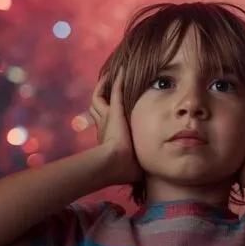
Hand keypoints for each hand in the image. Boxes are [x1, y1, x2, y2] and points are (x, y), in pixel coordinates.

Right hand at [89, 68, 142, 184]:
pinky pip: (116, 89)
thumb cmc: (123, 168)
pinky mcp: (115, 109)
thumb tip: (147, 175)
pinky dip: (118, 79)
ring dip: (105, 86)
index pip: (103, 122)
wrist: (114, 163)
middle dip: (101, 98)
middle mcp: (103, 123)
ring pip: (100, 97)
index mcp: (107, 136)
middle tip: (107, 89)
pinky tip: (123, 70)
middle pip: (97, 106)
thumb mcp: (131, 166)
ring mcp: (108, 115)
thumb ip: (137, 165)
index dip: (104, 115)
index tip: (109, 110)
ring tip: (111, 76)